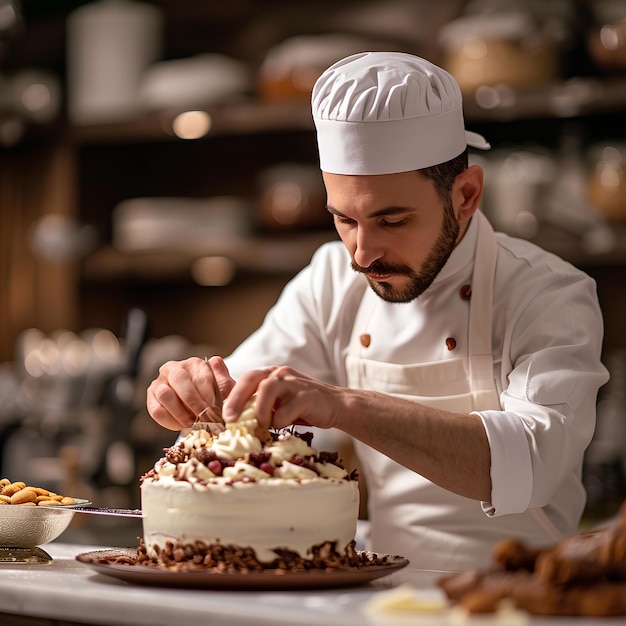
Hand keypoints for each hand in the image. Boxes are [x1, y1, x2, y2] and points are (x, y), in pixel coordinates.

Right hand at [147, 356, 234, 429]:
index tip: (216, 411)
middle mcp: (175, 368)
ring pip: (164, 394)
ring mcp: (160, 381)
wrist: (205, 412)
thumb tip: (215, 361)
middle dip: (193, 403)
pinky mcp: (151, 397)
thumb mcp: (225, 391)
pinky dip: (170, 421)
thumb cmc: (217, 400)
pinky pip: (156, 410)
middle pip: (179, 380)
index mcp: (195, 364)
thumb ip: (223, 378)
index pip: (200, 377)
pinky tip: (182, 426)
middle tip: (204, 419)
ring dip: (180, 413)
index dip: (209, 396)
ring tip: (193, 424)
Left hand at [222, 366, 340, 430]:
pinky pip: (286, 409)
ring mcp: (294, 383)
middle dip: (237, 399)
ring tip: (261, 426)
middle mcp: (281, 374)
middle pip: (252, 378)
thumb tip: (233, 419)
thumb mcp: (278, 402)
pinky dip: (280, 421)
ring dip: (259, 410)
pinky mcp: (307, 396)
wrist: (336, 406)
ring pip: (268, 388)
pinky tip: (284, 426)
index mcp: (271, 374)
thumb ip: (259, 404)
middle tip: (230, 419)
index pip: (246, 379)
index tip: (224, 416)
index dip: (232, 396)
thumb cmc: (302, 407)